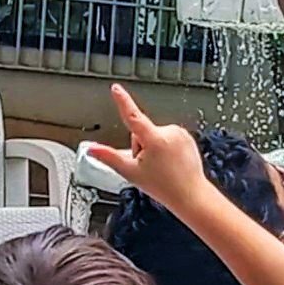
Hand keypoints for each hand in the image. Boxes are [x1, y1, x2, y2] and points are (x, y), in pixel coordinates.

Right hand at [86, 84, 208, 209]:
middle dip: (140, 148)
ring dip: (153, 149)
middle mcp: (169, 132)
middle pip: (142, 133)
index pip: (133, 116)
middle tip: (148, 166)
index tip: (116, 89)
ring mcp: (181, 135)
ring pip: (155, 136)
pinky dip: (166, 149)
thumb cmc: (165, 187)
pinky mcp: (188, 138)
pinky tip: (170, 164)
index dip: (123, 101)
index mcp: (154, 139)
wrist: (191, 195)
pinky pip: (168, 139)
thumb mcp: (130, 172)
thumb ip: (108, 157)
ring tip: (161, 167)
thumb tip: (92, 150)